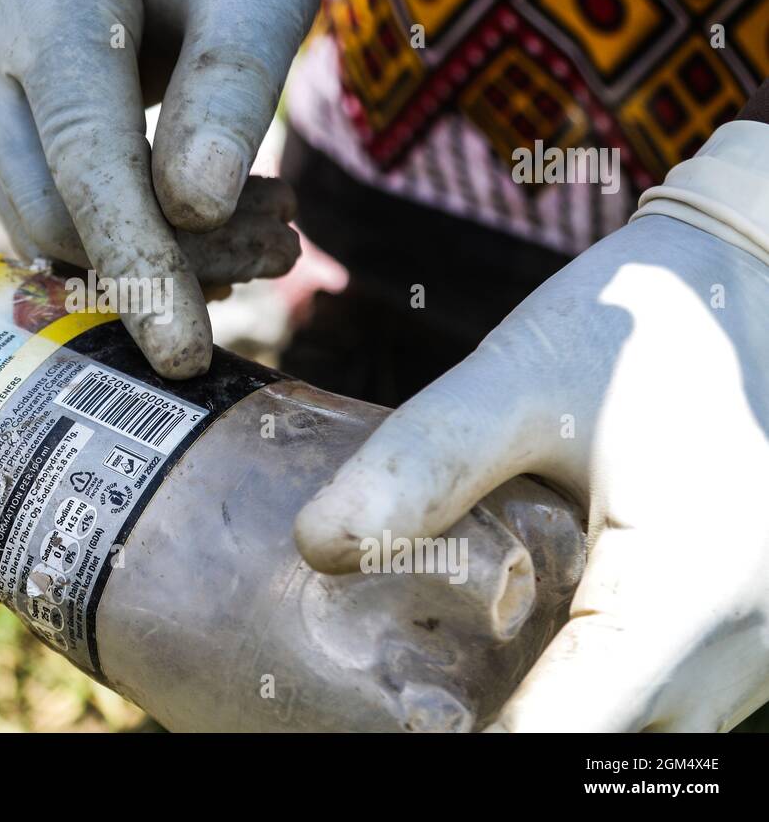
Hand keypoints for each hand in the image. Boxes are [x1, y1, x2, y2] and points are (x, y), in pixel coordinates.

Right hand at [0, 0, 355, 376]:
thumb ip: (232, 91)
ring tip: (269, 237)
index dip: (134, 257)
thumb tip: (192, 215)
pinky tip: (215, 232)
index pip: (79, 152)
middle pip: (47, 206)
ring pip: (46, 220)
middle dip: (158, 262)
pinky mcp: (1, 115)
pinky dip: (133, 235)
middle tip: (280, 254)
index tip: (181, 351)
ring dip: (155, 254)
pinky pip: (53, 205)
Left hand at [295, 204, 768, 729]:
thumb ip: (423, 460)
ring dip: (542, 718)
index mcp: (696, 589)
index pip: (570, 731)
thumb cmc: (632, 328)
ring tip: (439, 679)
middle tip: (402, 696)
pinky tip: (513, 656)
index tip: (399, 721)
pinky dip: (583, 696)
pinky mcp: (743, 636)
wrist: (735, 293)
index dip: (470, 740)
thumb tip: (316, 543)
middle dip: (495, 730)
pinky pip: (657, 700)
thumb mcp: (518, 378)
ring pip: (635, 732)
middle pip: (601, 749)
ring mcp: (758, 647)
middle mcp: (749, 640)